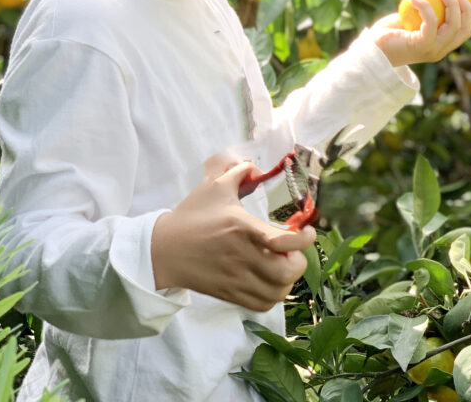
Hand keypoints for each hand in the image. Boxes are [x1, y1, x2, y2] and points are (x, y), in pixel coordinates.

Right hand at [151, 160, 314, 311]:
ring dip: (288, 280)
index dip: (304, 239)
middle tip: (294, 251)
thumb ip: (238, 172)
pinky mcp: (230, 294)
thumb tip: (255, 166)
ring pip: (278, 291)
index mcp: (241, 228)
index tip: (308, 232)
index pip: (283, 241)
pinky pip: (263, 304)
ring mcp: (236, 279)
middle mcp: (242, 256)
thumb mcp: (214, 187)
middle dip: (299, 262)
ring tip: (284, 265)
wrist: (162, 250)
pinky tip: (271, 280)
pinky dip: (274, 295)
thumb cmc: (191, 217)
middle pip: (287, 272)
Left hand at [370, 0, 470, 66]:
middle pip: (464, 29)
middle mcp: (440, 51)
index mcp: (440, 46)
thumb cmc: (388, 33)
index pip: (464, 31)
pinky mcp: (423, 46)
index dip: (467, 11)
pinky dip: (425, 6)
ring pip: (453, 26)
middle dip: (464, 6)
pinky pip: (431, 22)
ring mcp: (433, 51)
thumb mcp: (409, 19)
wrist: (371, 49)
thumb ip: (424, 10)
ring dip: (451, 4)